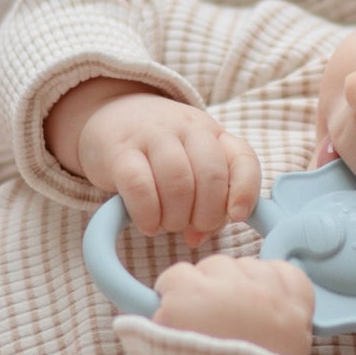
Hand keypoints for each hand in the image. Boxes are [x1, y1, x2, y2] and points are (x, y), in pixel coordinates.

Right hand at [76, 89, 260, 242]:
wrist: (110, 116)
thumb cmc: (159, 154)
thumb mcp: (192, 167)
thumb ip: (206, 204)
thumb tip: (197, 238)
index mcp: (213, 134)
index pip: (243, 159)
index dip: (245, 191)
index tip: (237, 216)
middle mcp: (187, 128)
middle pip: (210, 175)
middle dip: (206, 214)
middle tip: (192, 227)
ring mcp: (152, 135)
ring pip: (178, 181)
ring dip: (176, 217)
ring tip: (167, 225)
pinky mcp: (119, 150)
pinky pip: (140, 186)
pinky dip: (147, 214)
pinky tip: (147, 224)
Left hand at [153, 252, 315, 354]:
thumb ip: (285, 329)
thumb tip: (266, 313)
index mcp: (292, 312)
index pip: (282, 272)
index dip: (259, 285)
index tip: (247, 306)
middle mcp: (262, 293)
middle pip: (241, 267)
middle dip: (226, 288)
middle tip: (216, 324)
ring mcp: (224, 289)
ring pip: (207, 267)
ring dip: (198, 289)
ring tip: (193, 326)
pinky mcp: (186, 292)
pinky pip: (173, 277)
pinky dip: (168, 294)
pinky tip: (171, 321)